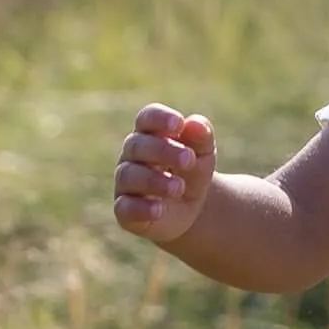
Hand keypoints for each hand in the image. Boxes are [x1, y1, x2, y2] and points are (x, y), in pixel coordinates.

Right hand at [113, 104, 216, 245]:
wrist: (192, 208)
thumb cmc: (192, 171)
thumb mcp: (204, 154)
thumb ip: (201, 137)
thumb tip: (195, 124)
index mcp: (149, 134)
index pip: (147, 118)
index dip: (159, 119)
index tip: (178, 124)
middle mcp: (132, 156)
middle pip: (138, 146)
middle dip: (163, 151)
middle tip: (189, 160)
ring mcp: (126, 183)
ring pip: (129, 175)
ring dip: (154, 180)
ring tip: (179, 187)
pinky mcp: (125, 210)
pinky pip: (125, 207)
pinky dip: (141, 208)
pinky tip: (159, 210)